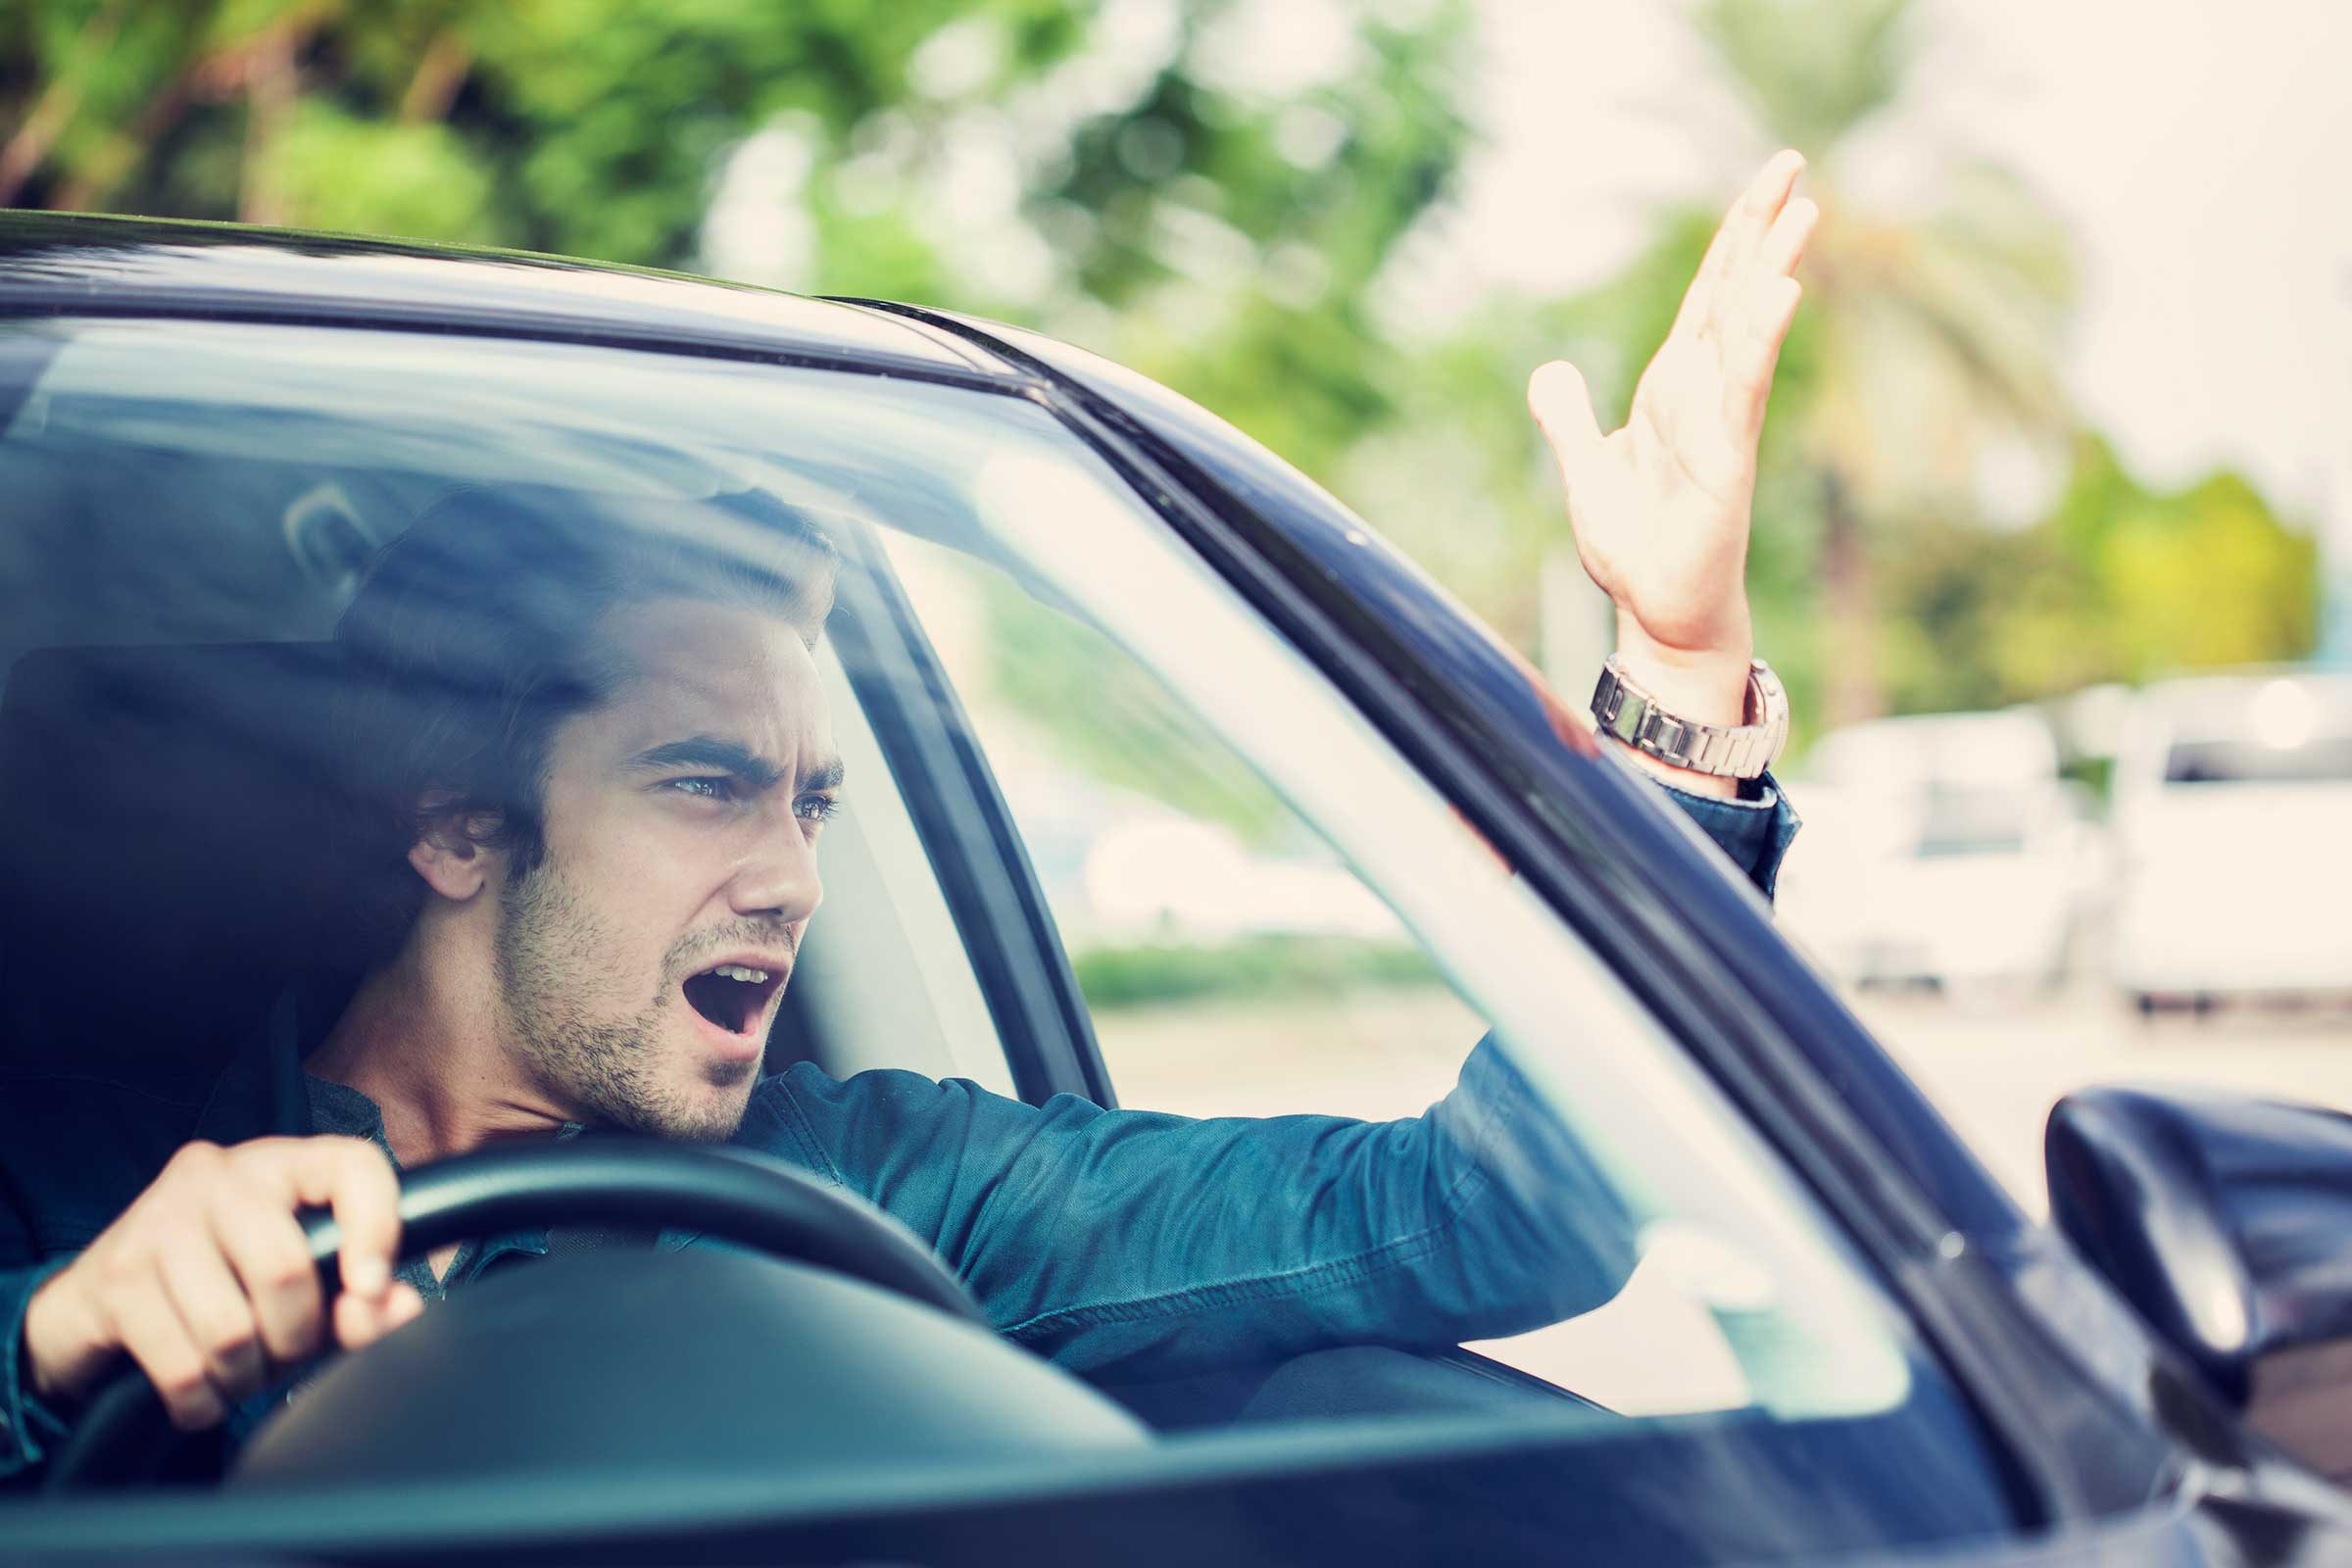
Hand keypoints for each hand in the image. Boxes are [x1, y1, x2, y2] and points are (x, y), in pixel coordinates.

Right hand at [23, 1136, 423, 1430]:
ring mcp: (158, 1220)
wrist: (92, 1309)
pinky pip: (182, 1367)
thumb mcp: (296, 1288)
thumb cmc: (216, 1291)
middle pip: (287, 1269)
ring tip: (240, 1372)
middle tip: (286, 1356)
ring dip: (245, 1377)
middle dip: (296, 1339)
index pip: (353, 1165)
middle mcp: (217, 1175)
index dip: (378, 1228)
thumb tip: (400, 1307)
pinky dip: (201, 1401)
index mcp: (278, 1164)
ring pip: (233, 1329)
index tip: (375, 1288)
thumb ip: (356, 1299)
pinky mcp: (115, 1278)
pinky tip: (200, 1392)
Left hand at [1528, 151, 1814, 788]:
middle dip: (1762, 230)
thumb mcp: (1585, 469)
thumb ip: (1567, 419)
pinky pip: (1743, 388)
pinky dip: (1758, 339)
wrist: (1656, 614)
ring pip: (1748, 329)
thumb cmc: (1635, 549)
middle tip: (1793, 165)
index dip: (1730, 241)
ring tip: (1805, 210)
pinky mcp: (1726, 460)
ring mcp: (1721, 423)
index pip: (1707, 298)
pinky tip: (1781, 293)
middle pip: (1736, 295)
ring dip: (1773, 269)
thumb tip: (1548, 371)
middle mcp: (1704, 395)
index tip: (1763, 185)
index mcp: (1674, 388)